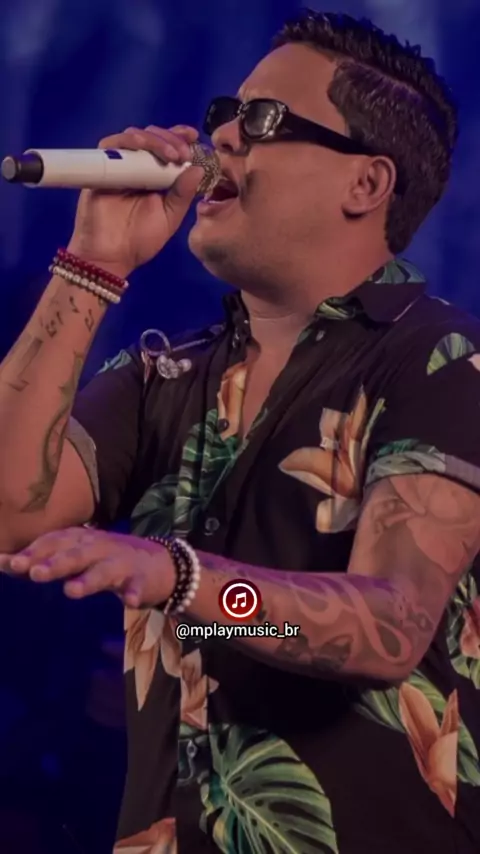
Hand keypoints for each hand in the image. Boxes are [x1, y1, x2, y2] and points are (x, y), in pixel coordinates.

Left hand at [1, 527, 175, 608]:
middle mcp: (100, 547)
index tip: (11, 563)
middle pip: (76, 553)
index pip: (55, 541)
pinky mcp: (142, 579)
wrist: (159, 564)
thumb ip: (42, 562)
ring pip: (104, 570)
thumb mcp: (75, 557)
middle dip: (56, 563)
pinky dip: (134, 593)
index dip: (35, 552)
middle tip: (34, 573)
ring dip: (89, 579)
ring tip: (71, 591)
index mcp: (82, 540)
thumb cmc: (106, 561)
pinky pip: (138, 587)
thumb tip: (1, 562)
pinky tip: (129, 602)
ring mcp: (122, 562)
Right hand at [67, 124, 204, 277]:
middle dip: (171, 138)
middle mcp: (138, 167)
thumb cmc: (140, 241)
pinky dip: (127, 141)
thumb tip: (197, 169)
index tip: (194, 136)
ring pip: (134, 136)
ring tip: (170, 154)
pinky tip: (141, 147)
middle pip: (152, 137)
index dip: (179, 137)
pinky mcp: (101, 168)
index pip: (168, 148)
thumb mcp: (169, 218)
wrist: (110, 257)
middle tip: (183, 153)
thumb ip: (183, 194)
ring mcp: (118, 166)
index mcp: (156, 177)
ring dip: (154, 139)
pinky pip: (111, 145)